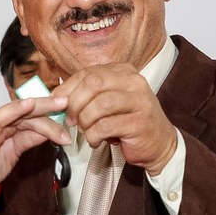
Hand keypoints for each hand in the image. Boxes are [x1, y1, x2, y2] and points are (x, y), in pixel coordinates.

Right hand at [0, 96, 69, 207]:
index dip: (48, 109)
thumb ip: (28, 138)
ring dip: (19, 113)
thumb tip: (49, 130)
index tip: (68, 107)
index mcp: (2, 122)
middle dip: (42, 106)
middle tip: (63, 103)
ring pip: (3, 119)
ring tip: (32, 104)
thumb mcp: (13, 151)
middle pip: (20, 111)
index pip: (29, 112)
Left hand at [53, 63, 176, 174]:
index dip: (67, 88)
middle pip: (93, 84)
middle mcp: (133, 81)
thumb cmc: (128, 121)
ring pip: (99, 104)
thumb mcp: (107, 101)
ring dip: (85, 121)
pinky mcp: (140, 123)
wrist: (159, 143)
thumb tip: (56, 97)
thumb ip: (86, 94)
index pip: (87, 73)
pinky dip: (93, 136)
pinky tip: (96, 141)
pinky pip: (105, 126)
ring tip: (85, 131)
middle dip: (75, 103)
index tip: (58, 103)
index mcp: (122, 71)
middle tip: (70, 119)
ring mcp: (139, 101)